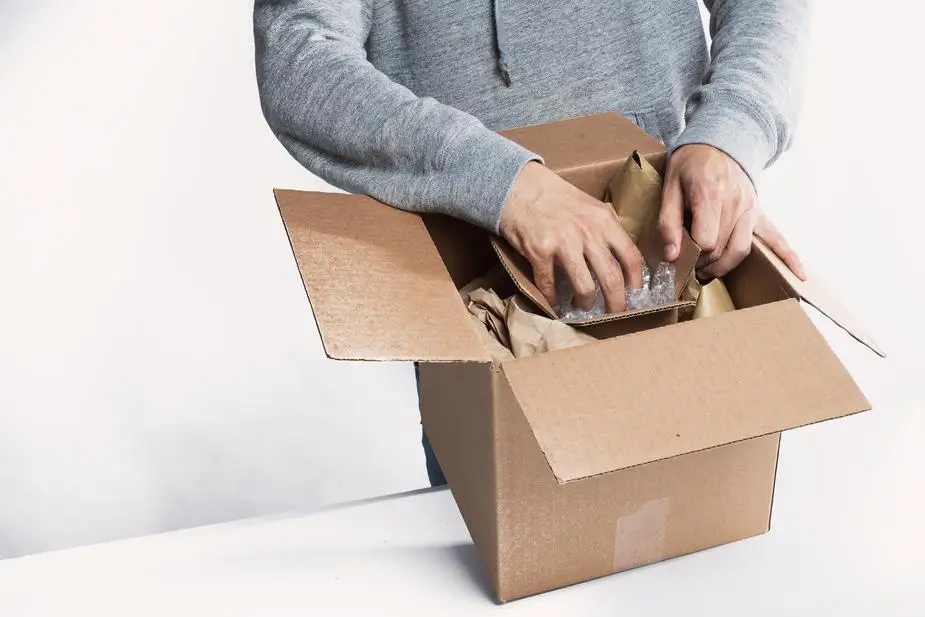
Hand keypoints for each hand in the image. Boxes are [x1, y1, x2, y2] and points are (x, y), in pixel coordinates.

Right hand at [499, 162, 644, 312]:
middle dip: (615, 302)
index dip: (635, 281)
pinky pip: (550, 284)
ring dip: (585, 303)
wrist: (519, 187)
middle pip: (611, 278)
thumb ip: (605, 230)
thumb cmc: (555, 198)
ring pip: (584, 286)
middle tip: (614, 313)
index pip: (630, 256)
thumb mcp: (589, 206)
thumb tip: (618, 259)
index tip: (634, 294)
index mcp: (604, 221)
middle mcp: (587, 232)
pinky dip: (553, 299)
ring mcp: (563, 243)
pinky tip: (555, 304)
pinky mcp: (540, 251)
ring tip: (583, 308)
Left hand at [659, 144, 805, 280]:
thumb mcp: (670, 187)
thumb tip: (671, 255)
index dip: (691, 255)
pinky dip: (789, 258)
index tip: (679, 256)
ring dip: (724, 267)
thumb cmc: (690, 164)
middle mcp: (736, 204)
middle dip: (703, 265)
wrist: (719, 142)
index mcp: (711, 196)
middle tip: (688, 267)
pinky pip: (776, 238)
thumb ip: (669, 221)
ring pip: (742, 250)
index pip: (705, 241)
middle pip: (722, 249)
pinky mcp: (760, 213)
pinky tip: (800, 276)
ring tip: (707, 273)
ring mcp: (752, 209)